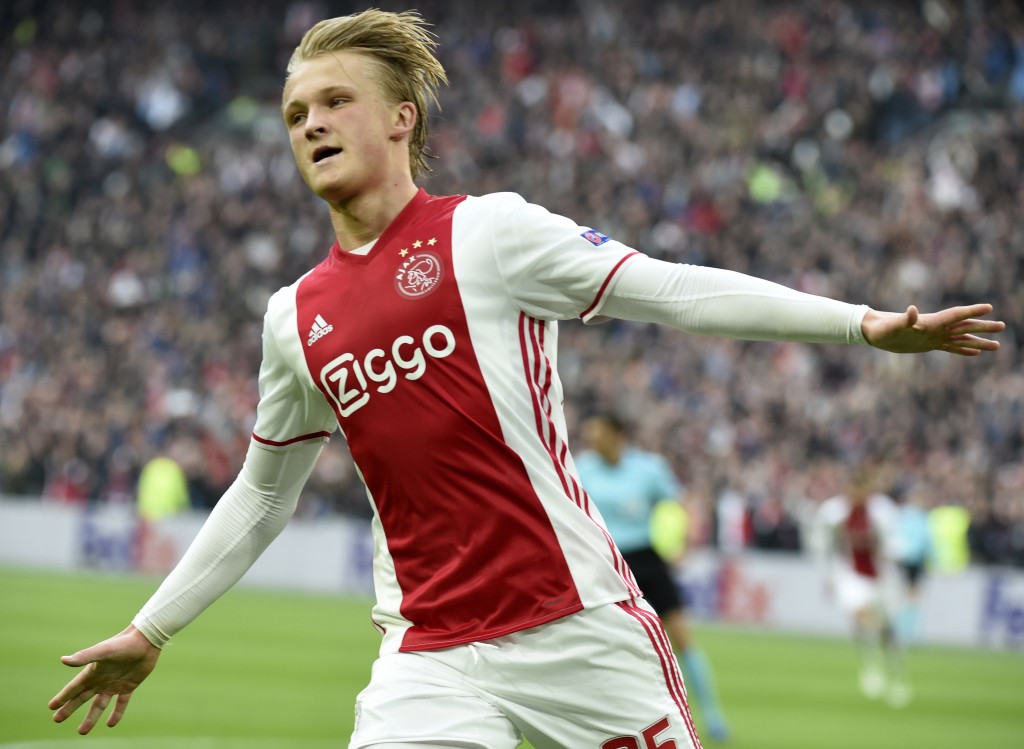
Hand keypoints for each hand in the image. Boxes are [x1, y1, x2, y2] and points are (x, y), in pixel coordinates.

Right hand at [49, 625, 160, 733]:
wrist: (146, 640)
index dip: (63, 697)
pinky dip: (116, 713)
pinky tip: (111, 724)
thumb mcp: (102, 651)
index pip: (73, 688)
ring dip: (91, 718)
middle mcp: (101, 680)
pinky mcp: (129, 686)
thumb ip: (84, 657)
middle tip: (57, 719)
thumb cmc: (123, 644)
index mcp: (92, 672)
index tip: (51, 707)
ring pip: (99, 705)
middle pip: (81, 698)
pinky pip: (121, 703)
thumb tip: (63, 660)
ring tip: (82, 731)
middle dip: (69, 708)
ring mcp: (114, 684)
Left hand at [861, 304, 1003, 355]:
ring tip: (997, 345)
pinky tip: (976, 352)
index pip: (956, 315)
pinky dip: (964, 349)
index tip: (989, 308)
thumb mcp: (893, 325)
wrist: (875, 333)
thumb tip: (912, 310)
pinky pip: (951, 347)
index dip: (971, 311)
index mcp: (931, 322)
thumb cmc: (883, 328)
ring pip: (962, 338)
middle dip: (983, 326)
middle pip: (964, 326)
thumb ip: (905, 319)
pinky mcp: (929, 345)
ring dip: (979, 341)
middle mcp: (936, 328)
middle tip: (1003, 326)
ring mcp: (934, 337)